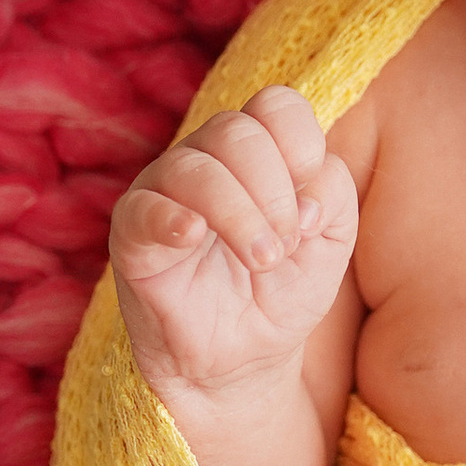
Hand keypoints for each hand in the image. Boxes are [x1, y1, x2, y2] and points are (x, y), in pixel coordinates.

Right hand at [109, 85, 356, 413]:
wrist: (245, 359)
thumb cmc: (283, 291)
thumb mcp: (333, 244)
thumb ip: (334, 197)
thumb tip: (304, 191)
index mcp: (257, 150)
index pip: (276, 106)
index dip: (301, 147)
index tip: (309, 211)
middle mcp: (207, 159)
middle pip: (237, 131)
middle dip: (274, 191)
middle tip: (283, 247)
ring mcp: (164, 191)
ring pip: (195, 167)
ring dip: (240, 215)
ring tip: (261, 261)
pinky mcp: (132, 233)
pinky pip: (143, 208)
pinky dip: (173, 218)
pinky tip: (194, 238)